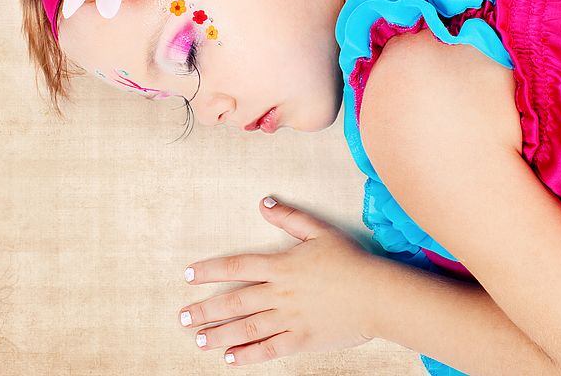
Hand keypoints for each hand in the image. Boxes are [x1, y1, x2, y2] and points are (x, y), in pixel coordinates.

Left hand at [178, 196, 376, 365]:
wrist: (377, 294)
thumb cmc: (351, 261)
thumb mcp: (321, 231)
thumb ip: (290, 218)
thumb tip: (264, 203)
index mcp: (282, 266)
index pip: (236, 267)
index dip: (209, 270)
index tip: (188, 275)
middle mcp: (280, 293)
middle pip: (235, 302)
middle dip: (206, 310)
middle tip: (183, 317)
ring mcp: (289, 318)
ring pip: (246, 327)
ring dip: (219, 334)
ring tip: (199, 340)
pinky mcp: (301, 339)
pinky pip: (269, 349)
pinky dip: (248, 355)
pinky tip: (230, 358)